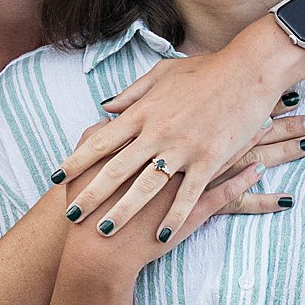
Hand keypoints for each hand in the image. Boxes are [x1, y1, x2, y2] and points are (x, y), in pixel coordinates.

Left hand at [57, 39, 304, 241]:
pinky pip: (187, 195)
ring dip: (122, 211)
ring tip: (102, 232)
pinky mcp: (209, 160)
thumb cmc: (206, 69)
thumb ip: (132, 93)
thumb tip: (106, 107)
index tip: (57, 176)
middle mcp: (157, 132)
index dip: (77, 160)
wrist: (248, 69)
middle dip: (90, 195)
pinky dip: (173, 217)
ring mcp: (182, 148)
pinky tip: (160, 236)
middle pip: (115, 169)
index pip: (101, 141)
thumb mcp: (163, 74)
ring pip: (145, 187)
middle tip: (71, 215)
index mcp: (144, 112)